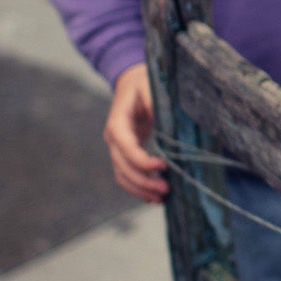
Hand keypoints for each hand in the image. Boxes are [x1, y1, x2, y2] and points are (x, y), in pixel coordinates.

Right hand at [104, 64, 167, 201]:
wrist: (133, 82)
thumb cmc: (143, 82)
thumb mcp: (149, 86)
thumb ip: (154, 102)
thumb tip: (166, 121)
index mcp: (118, 122)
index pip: (125, 146)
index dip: (141, 160)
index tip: (163, 165)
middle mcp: (114, 138)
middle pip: (122, 166)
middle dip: (142, 181)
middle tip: (166, 190)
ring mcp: (118, 147)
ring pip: (123, 175)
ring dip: (140, 189)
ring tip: (161, 198)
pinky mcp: (126, 153)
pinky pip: (128, 174)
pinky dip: (138, 187)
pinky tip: (154, 197)